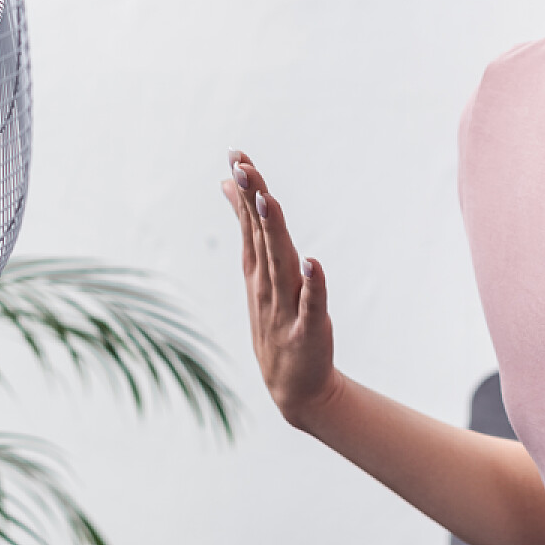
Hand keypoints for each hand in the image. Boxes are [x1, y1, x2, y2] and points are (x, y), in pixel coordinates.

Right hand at [221, 151, 340, 428]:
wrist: (293, 388)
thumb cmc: (275, 322)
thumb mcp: (256, 274)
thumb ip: (247, 229)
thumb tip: (231, 187)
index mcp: (257, 270)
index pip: (248, 224)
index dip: (243, 191)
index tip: (236, 157)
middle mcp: (267, 285)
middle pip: (260, 237)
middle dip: (252, 202)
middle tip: (243, 168)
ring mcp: (285, 308)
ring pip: (280, 264)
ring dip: (274, 233)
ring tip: (268, 201)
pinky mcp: (308, 330)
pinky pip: (311, 305)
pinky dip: (312, 285)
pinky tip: (312, 263)